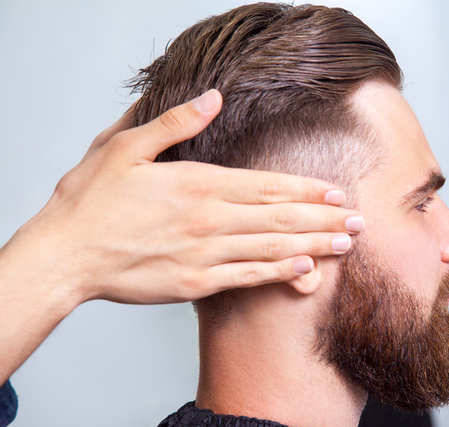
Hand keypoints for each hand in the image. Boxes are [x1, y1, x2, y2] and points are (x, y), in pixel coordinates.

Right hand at [0, 89, 362, 382]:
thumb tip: (212, 98)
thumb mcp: (125, 146)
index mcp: (199, 184)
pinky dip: (281, 273)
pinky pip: (249, 278)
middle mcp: (211, 220)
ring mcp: (207, 255)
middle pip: (281, 217)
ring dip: (314, 245)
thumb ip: (175, 123)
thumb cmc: (91, 201)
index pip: (268, 185)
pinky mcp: (197, 284)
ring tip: (346, 244)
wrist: (66, 255)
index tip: (337, 193)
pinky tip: (307, 271)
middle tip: (359, 222)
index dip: (308, 189)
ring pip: (273, 248)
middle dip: (324, 219)